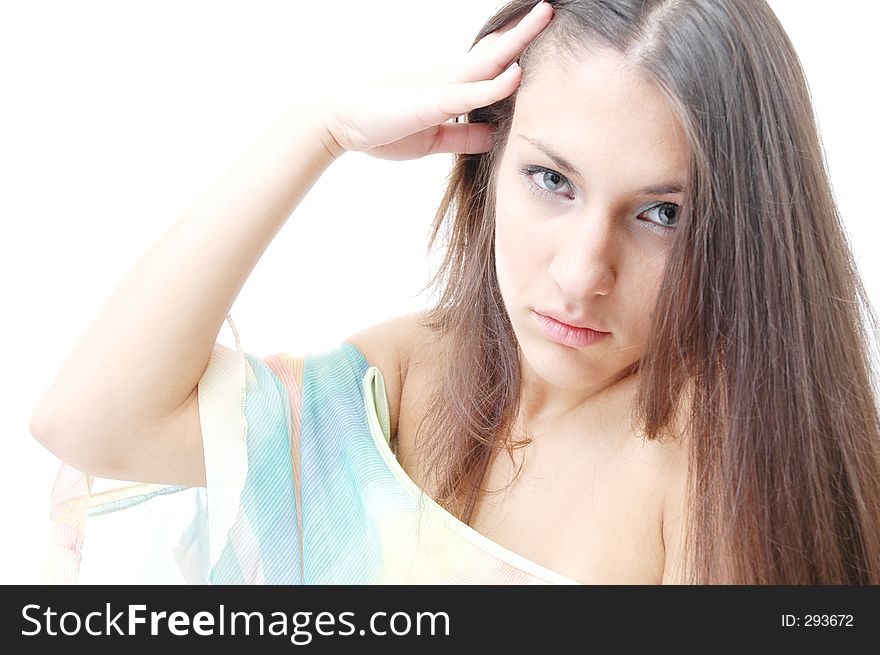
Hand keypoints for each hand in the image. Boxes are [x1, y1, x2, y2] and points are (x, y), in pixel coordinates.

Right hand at [320, 1, 553, 160]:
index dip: (517, 48)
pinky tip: (516, 74)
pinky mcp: (428, 105)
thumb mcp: (434, 140)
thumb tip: (495, 135)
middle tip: (550, 7)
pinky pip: (466, 95)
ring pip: (487, 62)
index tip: (540, 30)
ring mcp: (440, 88)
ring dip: (517, 41)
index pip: (491, 64)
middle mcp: (449, 81)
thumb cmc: (382, 128)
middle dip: (525, 31)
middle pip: (496, 52)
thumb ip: (465, 137)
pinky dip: (493, 86)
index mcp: (451, 89)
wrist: (338, 123)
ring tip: (543, 15)